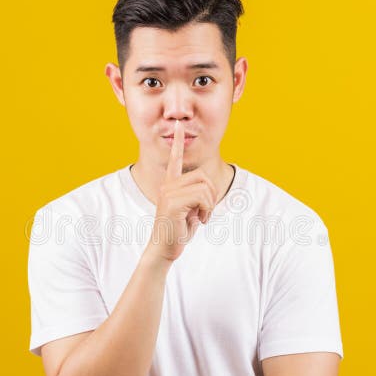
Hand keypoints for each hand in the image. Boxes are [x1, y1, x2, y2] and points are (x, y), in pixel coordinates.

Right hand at [147, 120, 218, 261]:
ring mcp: (168, 193)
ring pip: (205, 187)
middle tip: (206, 212)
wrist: (164, 249)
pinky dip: (207, 210)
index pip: (175, 159)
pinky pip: (201, 197)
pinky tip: (199, 221)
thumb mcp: (190, 210)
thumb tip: (209, 190)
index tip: (180, 127)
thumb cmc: (177, 231)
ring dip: (210, 205)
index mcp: (170, 184)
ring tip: (202, 217)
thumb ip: (196, 197)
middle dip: (212, 194)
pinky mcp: (172, 203)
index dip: (178, 143)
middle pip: (203, 176)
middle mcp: (168, 185)